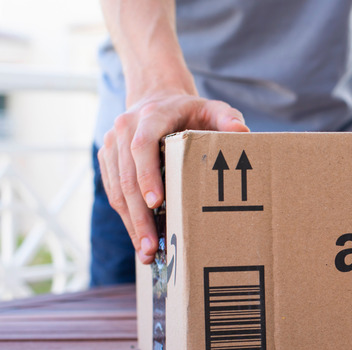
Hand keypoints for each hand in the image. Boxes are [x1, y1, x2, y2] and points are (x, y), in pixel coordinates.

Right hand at [97, 91, 248, 263]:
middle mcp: (124, 129)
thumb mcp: (214, 108)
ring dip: (130, 222)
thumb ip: (228, 119)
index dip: (146, 174)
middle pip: (126, 175)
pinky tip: (139, 238)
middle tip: (151, 245)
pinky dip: (126, 217)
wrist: (157, 96)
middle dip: (138, 214)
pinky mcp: (108, 159)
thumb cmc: (191, 109)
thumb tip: (243, 134)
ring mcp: (112, 144)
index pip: (141, 146)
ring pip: (116, 189)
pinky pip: (113, 191)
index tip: (156, 202)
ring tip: (146, 252)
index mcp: (150, 116)